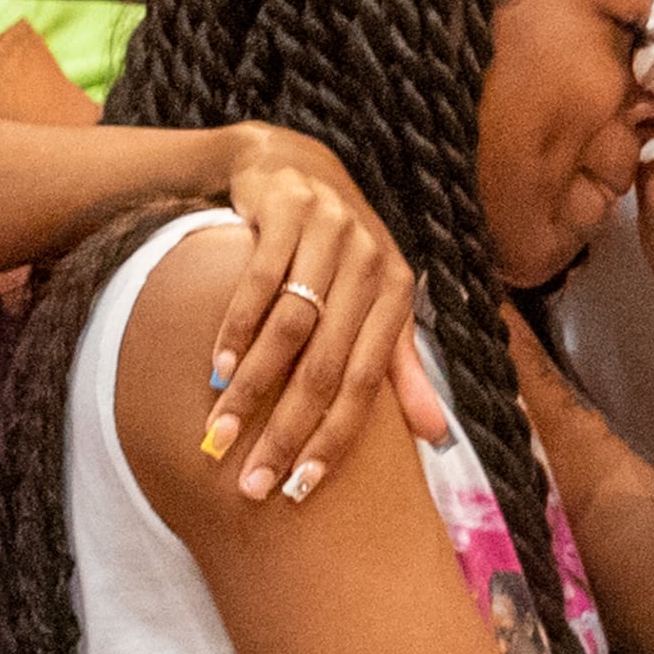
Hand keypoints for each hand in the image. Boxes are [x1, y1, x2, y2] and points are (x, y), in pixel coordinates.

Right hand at [204, 125, 452, 501]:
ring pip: (290, 327)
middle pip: (326, 364)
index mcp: (397, 294)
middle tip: (251, 480)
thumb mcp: (377, 302)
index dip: (335, 439)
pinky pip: (259, 279)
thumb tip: (437, 437)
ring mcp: (331, 232)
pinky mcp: (289, 210)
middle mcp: (370, 263)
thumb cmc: (340, 252)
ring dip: (252, 386)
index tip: (299, 488)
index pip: (367, 382)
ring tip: (221, 432)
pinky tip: (215, 367)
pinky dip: (235, 326)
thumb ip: (400, 366)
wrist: (294, 166)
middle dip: (286, 429)